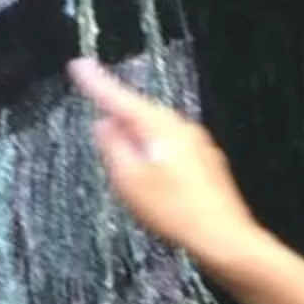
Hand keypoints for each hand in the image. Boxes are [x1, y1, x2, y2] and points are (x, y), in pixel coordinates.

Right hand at [68, 58, 268, 280]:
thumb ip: (113, 147)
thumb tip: (104, 125)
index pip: (120, 98)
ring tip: (127, 170)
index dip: (96, 82)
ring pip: (157, 134)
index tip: (79, 65)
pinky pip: (172, 150)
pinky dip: (156, 158)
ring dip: (137, 143)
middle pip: (141, 115)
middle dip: (119, 118)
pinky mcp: (206, 165)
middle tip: (98, 127)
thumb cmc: (176, 212)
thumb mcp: (130, 180)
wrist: (223, 238)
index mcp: (161, 127)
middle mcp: (183, 129)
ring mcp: (199, 146)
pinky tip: (153, 181)